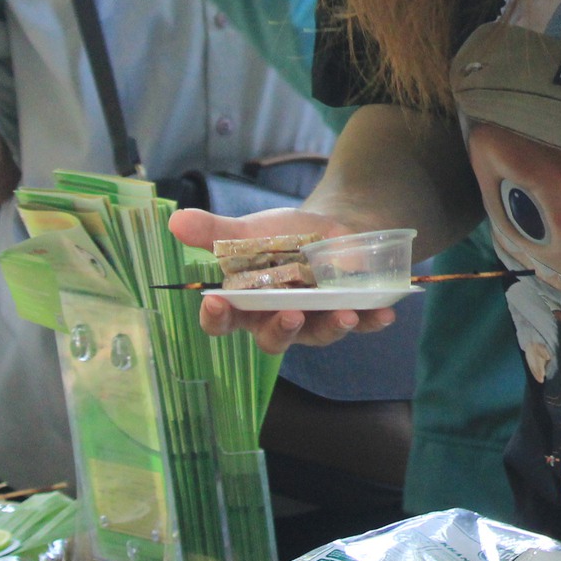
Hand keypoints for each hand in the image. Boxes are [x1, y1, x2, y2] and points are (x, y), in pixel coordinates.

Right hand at [170, 205, 393, 353]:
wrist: (333, 225)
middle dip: (281, 329)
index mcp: (247, 303)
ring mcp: (315, 320)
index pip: (223, 321)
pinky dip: (371, 320)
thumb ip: (217, 233)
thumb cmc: (283, 235)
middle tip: (290, 314)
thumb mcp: (251, 230)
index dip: (217, 318)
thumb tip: (176, 222)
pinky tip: (384, 314)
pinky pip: (360, 323)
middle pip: (273, 338)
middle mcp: (278, 319)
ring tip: (344, 313)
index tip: (216, 304)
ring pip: (318, 335)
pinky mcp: (349, 314)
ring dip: (331, 327)